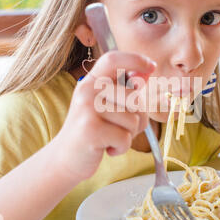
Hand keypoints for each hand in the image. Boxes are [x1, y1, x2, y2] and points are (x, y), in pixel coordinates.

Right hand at [54, 51, 155, 181]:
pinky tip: (106, 148)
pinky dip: (121, 148)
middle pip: (134, 97)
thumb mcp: (104, 106)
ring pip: (133, 120)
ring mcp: (87, 110)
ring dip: (128, 135)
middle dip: (137, 118)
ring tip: (110, 137)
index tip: (152, 66)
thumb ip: (123, 91)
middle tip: (119, 127)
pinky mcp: (91, 130)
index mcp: (91, 82)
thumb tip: (144, 78)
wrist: (66, 159)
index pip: (113, 59)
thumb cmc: (93, 131)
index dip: (136, 59)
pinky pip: (125, 138)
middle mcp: (87, 91)